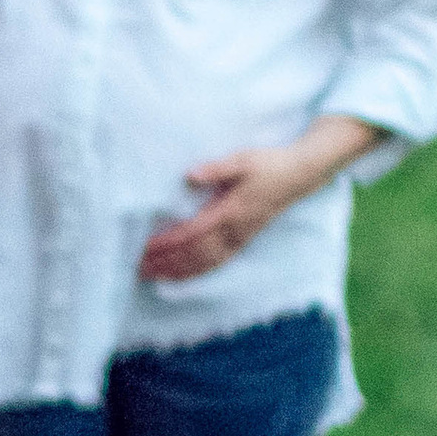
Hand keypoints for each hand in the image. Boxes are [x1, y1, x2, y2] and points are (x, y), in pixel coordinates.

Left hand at [137, 145, 305, 282]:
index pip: (190, 233)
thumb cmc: (269, 165)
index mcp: (229, 212)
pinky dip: (196, 271)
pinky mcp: (243, 241)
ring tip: (151, 275)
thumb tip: (188, 176)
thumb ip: (215, 169)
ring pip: (203, 262)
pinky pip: (216, 262)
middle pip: (192, 254)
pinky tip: (181, 275)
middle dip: (164, 263)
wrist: (299, 176)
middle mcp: (233, 231)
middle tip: (137, 269)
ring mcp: (239, 239)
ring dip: (176, 270)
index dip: (166, 243)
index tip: (143, 249)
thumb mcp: (242, 160)